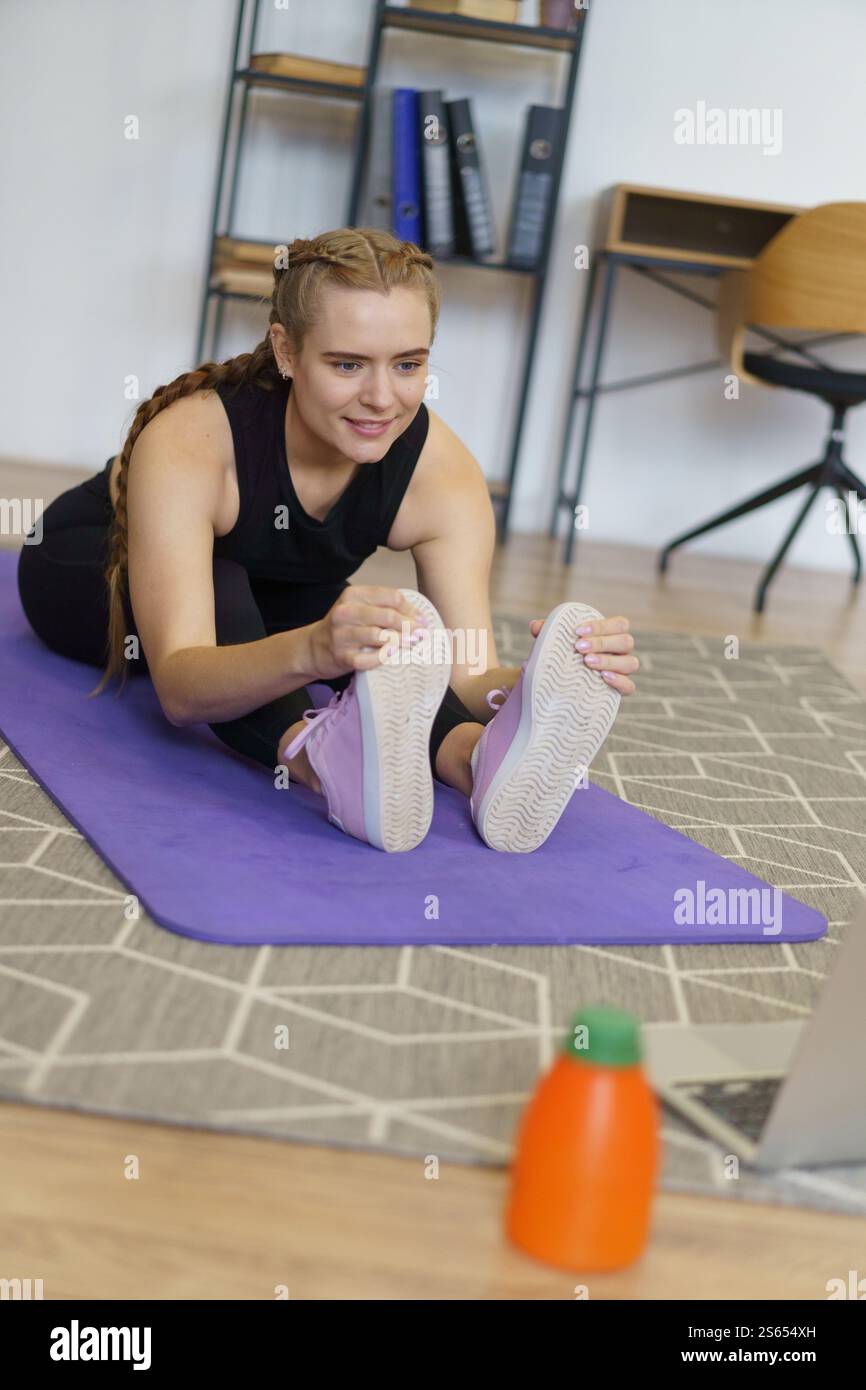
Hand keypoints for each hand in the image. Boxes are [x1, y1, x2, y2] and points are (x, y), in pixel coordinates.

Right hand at [309, 586, 427, 678]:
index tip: (422, 620)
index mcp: (353, 595)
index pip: (391, 597)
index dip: (411, 609)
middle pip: (387, 615)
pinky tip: (392, 656)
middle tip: (422, 634)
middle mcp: (345, 612)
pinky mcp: (341, 656)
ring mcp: (341, 635)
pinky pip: (367, 659)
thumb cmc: (346, 627)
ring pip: (379, 636)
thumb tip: (419, 617)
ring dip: (400, 641)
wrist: (315, 648)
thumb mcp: (360, 608)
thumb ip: (385, 607)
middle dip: (409, 625)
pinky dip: (383, 658)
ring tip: (412, 644)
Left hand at [528, 612, 638, 695]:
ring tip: (587, 662)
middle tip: (579, 647)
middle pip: (626, 641)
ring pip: (630, 663)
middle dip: (603, 642)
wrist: (562, 684)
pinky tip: (603, 678)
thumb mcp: (554, 643)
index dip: (602, 626)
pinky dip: (619, 681)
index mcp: (611, 635)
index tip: (578, 630)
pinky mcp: (620, 691)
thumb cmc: (562, 656)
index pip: (619, 624)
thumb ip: (547, 632)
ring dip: (609, 660)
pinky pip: (629, 687)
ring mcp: (623, 671)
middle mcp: (620, 652)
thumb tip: (536, 626)